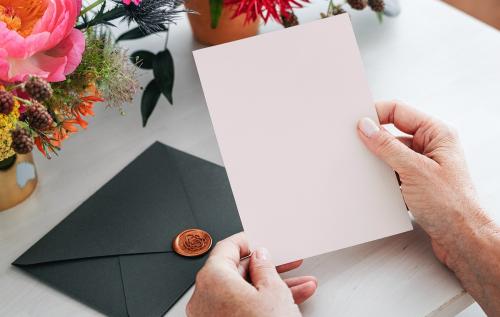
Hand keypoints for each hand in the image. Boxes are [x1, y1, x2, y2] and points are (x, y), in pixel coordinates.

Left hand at [186, 233, 316, 316]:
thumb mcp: (273, 291)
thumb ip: (264, 266)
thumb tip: (260, 257)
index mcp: (212, 279)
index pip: (226, 248)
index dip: (246, 241)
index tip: (257, 239)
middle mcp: (204, 298)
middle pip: (235, 272)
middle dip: (266, 269)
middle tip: (285, 264)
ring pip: (242, 293)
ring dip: (270, 288)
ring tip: (299, 286)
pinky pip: (239, 309)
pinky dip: (260, 305)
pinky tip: (288, 302)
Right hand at [357, 101, 486, 261]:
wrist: (463, 240)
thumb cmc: (452, 206)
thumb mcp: (414, 171)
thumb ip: (388, 147)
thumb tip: (367, 127)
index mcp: (437, 134)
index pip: (399, 111)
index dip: (376, 114)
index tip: (356, 122)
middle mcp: (431, 146)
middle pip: (393, 133)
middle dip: (374, 141)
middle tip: (356, 145)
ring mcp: (424, 165)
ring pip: (391, 155)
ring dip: (378, 163)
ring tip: (368, 171)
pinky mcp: (418, 183)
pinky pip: (393, 172)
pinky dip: (383, 178)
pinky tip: (378, 187)